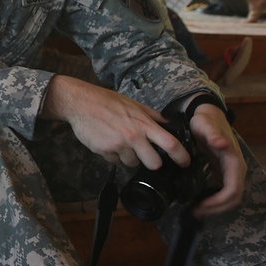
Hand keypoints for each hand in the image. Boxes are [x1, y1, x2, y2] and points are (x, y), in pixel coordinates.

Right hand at [43, 76, 189, 169]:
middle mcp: (134, 136)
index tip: (185, 162)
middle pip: (154, 163)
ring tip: (121, 143)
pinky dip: (113, 155)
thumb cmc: (108, 101)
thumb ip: (153, 116)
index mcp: (144, 124)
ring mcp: (118, 145)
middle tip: (146, 156)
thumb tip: (170, 125)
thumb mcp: (134, 104)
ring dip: (129, 157)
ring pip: (132, 164)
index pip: (171, 144)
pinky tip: (108, 143)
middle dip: (152, 162)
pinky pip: (115, 161)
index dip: (182, 156)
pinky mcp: (104, 151)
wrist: (81, 103)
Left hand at [188, 103, 245, 216]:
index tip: (201, 206)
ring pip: (228, 198)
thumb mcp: (205, 124)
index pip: (232, 190)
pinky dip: (212, 200)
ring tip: (195, 210)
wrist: (208, 115)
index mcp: (234, 162)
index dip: (218, 201)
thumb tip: (221, 144)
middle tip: (195, 212)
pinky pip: (222, 191)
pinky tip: (198, 202)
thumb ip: (212, 134)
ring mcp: (230, 172)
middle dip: (216, 209)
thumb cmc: (206, 120)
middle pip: (232, 199)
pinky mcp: (222, 173)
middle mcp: (236, 170)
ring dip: (214, 207)